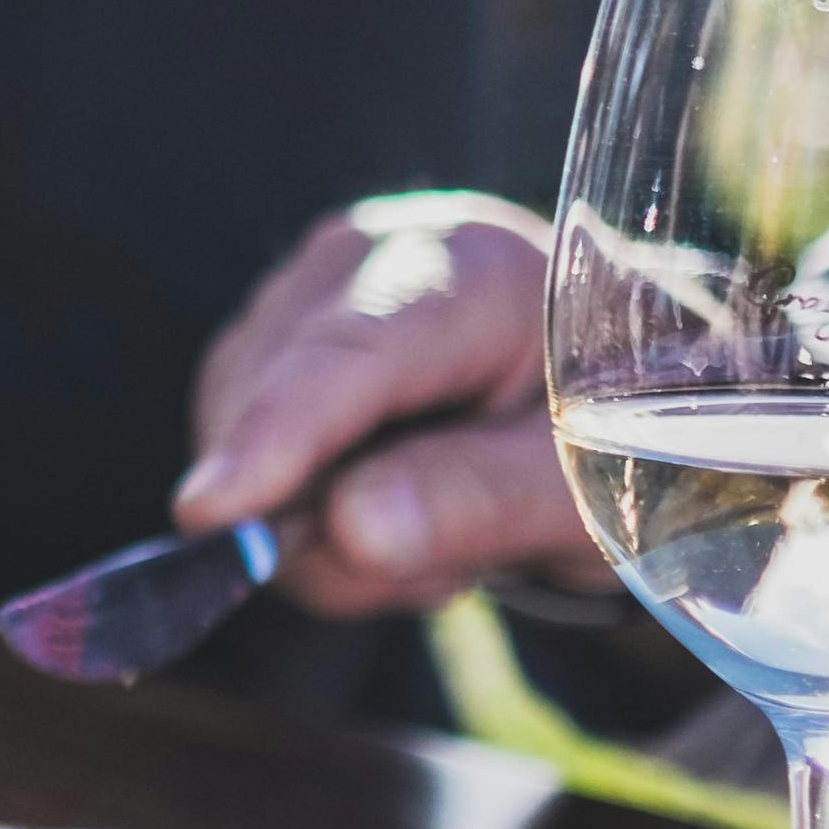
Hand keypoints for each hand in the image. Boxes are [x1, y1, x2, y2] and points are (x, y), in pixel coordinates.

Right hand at [175, 192, 597, 618]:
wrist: (618, 390)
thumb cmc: (616, 434)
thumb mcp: (583, 489)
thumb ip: (479, 500)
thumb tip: (350, 529)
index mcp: (474, 273)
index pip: (352, 354)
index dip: (276, 434)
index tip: (209, 511)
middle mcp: (374, 252)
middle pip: (276, 395)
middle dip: (320, 516)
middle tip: (440, 575)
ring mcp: (312, 287)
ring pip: (236, 424)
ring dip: (315, 522)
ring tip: (433, 532)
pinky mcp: (276, 331)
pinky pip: (234, 439)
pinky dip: (299, 505)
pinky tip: (384, 505)